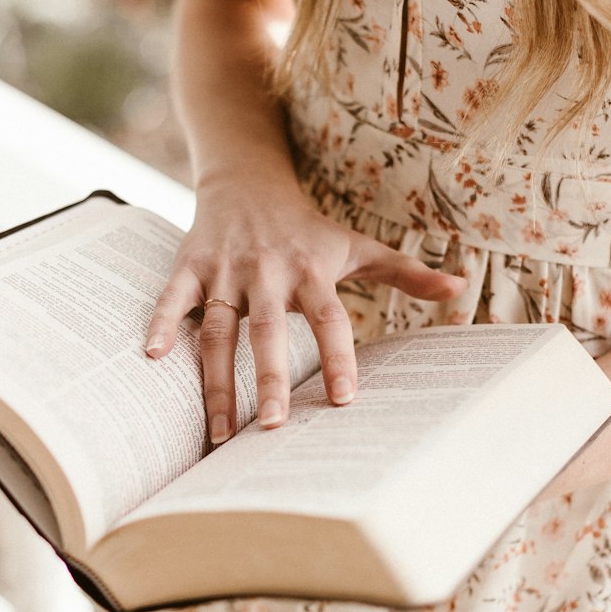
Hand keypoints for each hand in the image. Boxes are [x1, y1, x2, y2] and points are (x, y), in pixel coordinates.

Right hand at [144, 172, 465, 443]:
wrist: (248, 179)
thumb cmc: (307, 227)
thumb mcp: (356, 245)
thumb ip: (405, 272)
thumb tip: (459, 289)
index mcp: (310, 271)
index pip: (330, 318)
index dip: (338, 356)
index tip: (344, 400)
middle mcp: (268, 272)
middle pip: (267, 331)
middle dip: (268, 379)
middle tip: (272, 429)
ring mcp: (225, 269)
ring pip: (217, 328)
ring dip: (215, 379)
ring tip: (221, 431)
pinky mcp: (190, 265)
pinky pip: (172, 298)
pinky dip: (160, 323)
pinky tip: (151, 359)